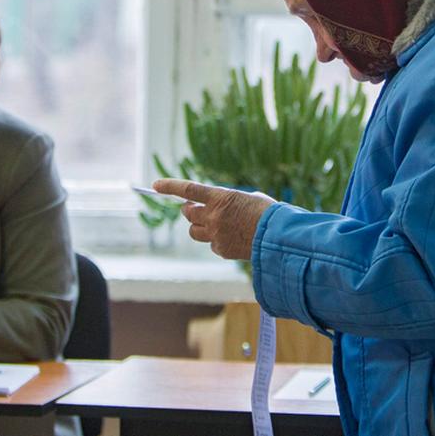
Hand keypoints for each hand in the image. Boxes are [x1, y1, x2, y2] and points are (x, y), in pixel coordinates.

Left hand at [153, 178, 275, 259]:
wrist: (279, 237)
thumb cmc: (268, 212)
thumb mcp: (247, 198)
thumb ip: (228, 201)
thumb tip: (217, 207)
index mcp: (221, 198)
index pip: (188, 190)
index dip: (169, 186)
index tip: (155, 185)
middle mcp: (214, 216)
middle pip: (187, 213)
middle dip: (188, 209)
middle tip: (193, 207)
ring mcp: (216, 235)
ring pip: (194, 232)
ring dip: (198, 226)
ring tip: (212, 223)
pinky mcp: (221, 250)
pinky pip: (211, 244)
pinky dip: (216, 240)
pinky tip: (231, 238)